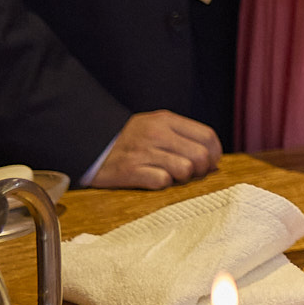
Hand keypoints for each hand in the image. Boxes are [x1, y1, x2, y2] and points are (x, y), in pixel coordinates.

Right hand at [88, 110, 222, 188]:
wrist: (89, 144)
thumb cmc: (129, 139)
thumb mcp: (156, 126)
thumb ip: (183, 136)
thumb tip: (213, 159)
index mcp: (166, 120)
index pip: (207, 136)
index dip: (214, 154)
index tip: (209, 163)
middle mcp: (157, 134)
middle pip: (200, 155)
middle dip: (201, 170)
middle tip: (191, 174)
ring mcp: (143, 152)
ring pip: (185, 169)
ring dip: (182, 178)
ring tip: (171, 176)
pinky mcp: (130, 170)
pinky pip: (162, 181)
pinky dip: (162, 184)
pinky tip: (153, 179)